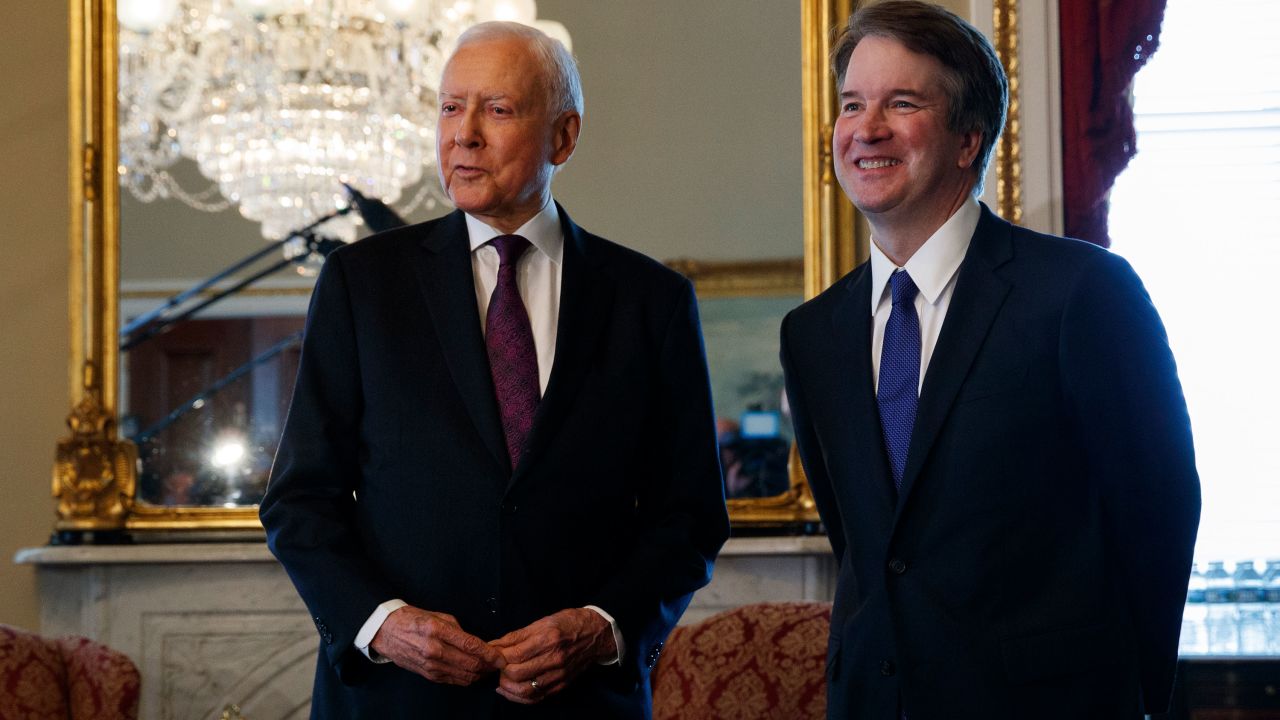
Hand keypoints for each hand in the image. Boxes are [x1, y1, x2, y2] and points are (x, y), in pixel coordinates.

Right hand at [369, 605, 503, 684]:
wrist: (386, 631)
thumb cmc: (413, 619)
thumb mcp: (438, 616)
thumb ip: (458, 630)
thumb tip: (477, 643)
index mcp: (437, 630)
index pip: (471, 645)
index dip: (490, 654)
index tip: (501, 657)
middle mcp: (434, 650)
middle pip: (470, 664)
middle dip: (488, 666)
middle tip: (498, 663)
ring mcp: (430, 665)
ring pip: (464, 676)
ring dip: (479, 674)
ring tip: (488, 669)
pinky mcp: (427, 674)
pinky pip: (453, 680)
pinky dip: (466, 678)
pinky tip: (473, 673)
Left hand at [489, 608, 616, 704]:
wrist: (596, 634)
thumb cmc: (568, 623)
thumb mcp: (542, 621)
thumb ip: (516, 636)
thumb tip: (493, 645)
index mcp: (547, 639)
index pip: (513, 655)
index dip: (497, 657)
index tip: (490, 655)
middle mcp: (553, 659)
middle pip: (516, 674)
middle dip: (501, 672)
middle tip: (496, 666)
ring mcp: (558, 675)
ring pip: (525, 690)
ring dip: (507, 688)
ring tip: (501, 680)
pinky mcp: (561, 685)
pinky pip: (537, 698)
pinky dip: (520, 698)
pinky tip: (511, 690)